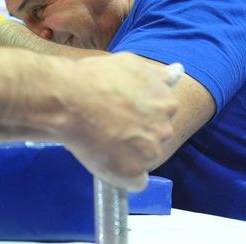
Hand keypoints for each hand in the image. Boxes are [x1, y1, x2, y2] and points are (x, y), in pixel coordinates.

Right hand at [55, 53, 180, 189]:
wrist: (68, 99)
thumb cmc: (94, 77)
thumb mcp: (130, 64)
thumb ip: (156, 75)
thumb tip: (177, 72)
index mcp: (167, 103)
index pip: (161, 115)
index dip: (140, 114)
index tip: (121, 111)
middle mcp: (164, 129)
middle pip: (155, 138)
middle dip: (138, 134)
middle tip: (111, 126)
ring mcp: (150, 152)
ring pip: (144, 159)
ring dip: (129, 154)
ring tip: (102, 140)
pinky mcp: (132, 172)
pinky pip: (134, 181)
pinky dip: (121, 174)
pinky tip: (105, 160)